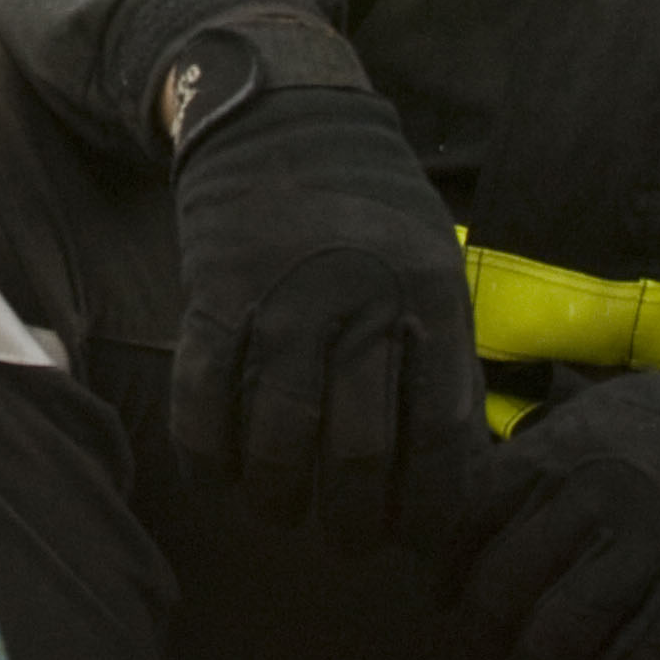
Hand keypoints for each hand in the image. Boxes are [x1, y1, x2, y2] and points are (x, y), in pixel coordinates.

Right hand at [169, 69, 482, 549]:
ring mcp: (282, 299)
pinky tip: (219, 478)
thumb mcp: (435, 269)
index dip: (430, 512)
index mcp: (429, 302)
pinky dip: (207, 456)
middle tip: (347, 547)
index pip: (440, 441)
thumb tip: (458, 477)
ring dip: (277, 498)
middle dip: (352, 525)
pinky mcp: (213, 294)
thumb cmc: (371, 210)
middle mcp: (359, 304)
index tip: (418, 544)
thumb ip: (445, 364)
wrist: (282, 112)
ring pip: (275, 440)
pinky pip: (201, 400)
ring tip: (282, 514)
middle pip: (356, 455)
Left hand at [439, 357, 659, 659]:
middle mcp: (591, 500)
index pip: (466, 527)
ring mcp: (646, 550)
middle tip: (501, 645)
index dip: (451, 574)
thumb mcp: (597, 415)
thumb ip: (536, 460)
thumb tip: (473, 523)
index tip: (451, 600)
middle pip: (500, 591)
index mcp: (556, 452)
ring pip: (555, 638)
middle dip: (489, 633)